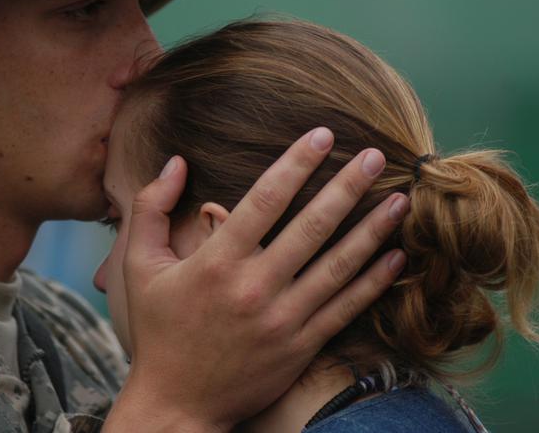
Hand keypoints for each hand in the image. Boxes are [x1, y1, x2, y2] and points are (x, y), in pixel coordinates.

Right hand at [104, 128, 407, 432]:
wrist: (177, 405)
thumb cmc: (158, 330)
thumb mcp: (138, 266)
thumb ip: (150, 208)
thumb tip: (177, 161)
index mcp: (216, 263)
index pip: (264, 200)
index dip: (296, 163)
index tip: (322, 135)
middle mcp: (254, 288)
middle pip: (311, 227)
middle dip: (347, 186)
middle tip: (374, 155)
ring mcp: (283, 320)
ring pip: (338, 266)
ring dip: (372, 230)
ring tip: (400, 200)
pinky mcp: (301, 347)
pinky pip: (345, 309)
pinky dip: (374, 282)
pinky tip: (396, 256)